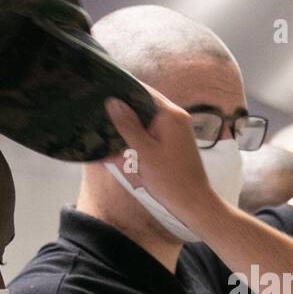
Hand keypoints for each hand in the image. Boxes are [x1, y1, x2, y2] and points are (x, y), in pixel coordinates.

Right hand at [104, 88, 215, 227]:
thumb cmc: (170, 179)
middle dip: (123, 109)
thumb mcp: (144, 152)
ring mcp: (176, 130)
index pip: (143, 91)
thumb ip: (128, 125)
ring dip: (129, 125)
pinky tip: (122, 142)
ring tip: (106, 126)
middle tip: (99, 111)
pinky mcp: (173, 142)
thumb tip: (112, 101)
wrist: (193, 203)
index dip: (122, 90)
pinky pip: (151, 132)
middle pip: (144, 105)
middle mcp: (175, 117)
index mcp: (170, 115)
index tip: (102, 91)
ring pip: (146, 119)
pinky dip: (137, 136)